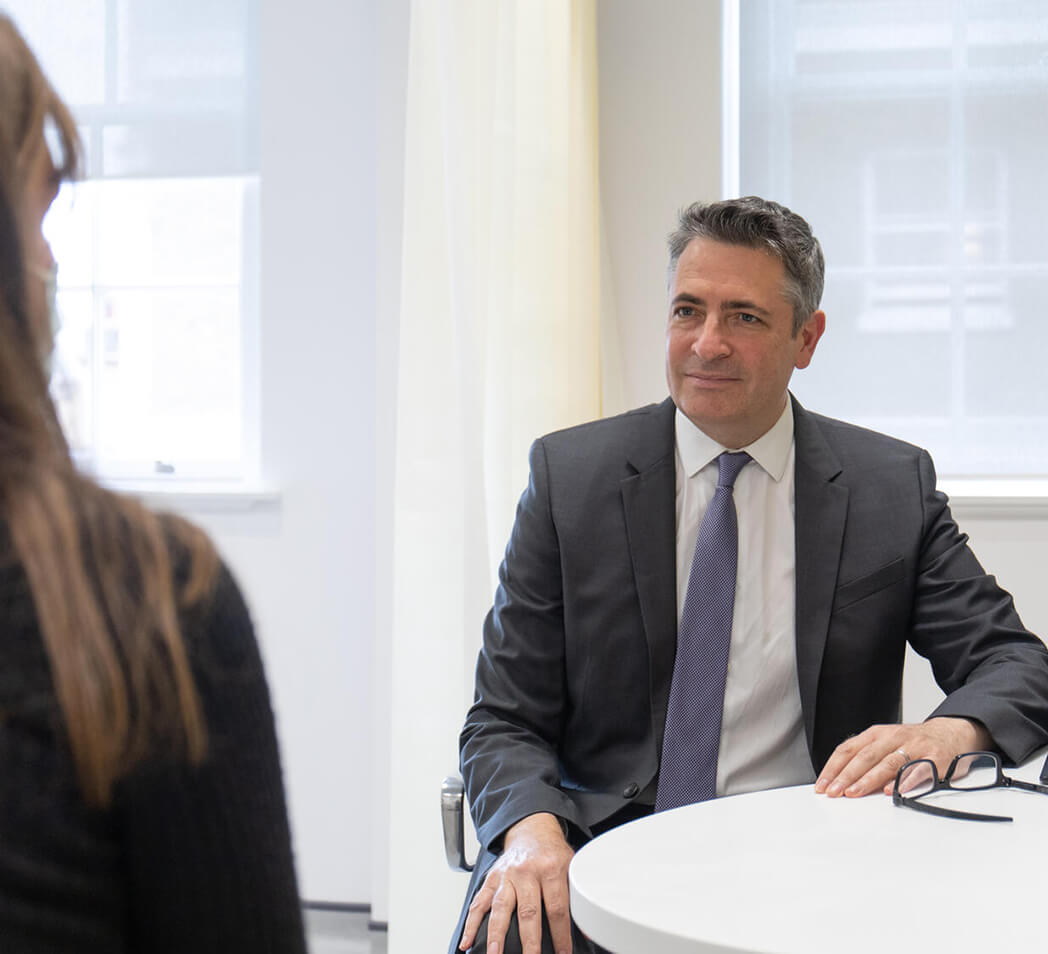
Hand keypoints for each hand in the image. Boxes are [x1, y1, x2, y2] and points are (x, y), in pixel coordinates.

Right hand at [459, 812, 574, 953]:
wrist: (532, 830)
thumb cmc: (552, 853)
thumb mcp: (572, 867)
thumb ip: (578, 896)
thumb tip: (590, 929)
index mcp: (551, 869)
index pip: (557, 908)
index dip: (560, 935)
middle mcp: (526, 872)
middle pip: (528, 912)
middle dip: (529, 942)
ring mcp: (507, 875)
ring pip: (500, 908)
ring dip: (495, 935)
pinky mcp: (492, 878)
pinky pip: (479, 901)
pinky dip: (471, 923)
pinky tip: (466, 941)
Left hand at [814, 716, 992, 798]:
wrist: (952, 733)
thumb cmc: (913, 743)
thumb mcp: (886, 742)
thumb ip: (866, 758)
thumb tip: (839, 781)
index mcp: (877, 734)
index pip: (848, 749)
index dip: (833, 767)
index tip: (822, 785)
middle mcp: (894, 737)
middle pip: (865, 757)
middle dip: (846, 776)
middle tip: (834, 792)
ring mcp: (915, 747)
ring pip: (887, 763)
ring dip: (869, 780)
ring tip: (854, 793)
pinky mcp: (935, 759)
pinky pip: (918, 771)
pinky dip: (904, 781)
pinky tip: (893, 792)